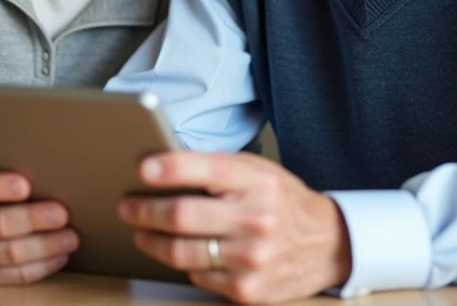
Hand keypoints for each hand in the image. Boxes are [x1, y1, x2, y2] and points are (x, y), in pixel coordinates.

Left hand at [117, 152, 351, 302]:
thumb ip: (218, 168)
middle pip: (183, 216)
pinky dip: (184, 263)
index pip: (207, 170)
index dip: (170, 169)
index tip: (143, 168)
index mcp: (258, 182)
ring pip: (182, 252)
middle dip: (145, 210)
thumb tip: (164, 165)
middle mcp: (257, 220)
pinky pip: (197, 276)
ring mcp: (252, 259)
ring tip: (141, 230)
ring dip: (152, 241)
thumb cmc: (284, 202)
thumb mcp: (259, 172)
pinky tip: (180, 251)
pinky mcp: (248, 290)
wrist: (328, 245)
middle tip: (127, 205)